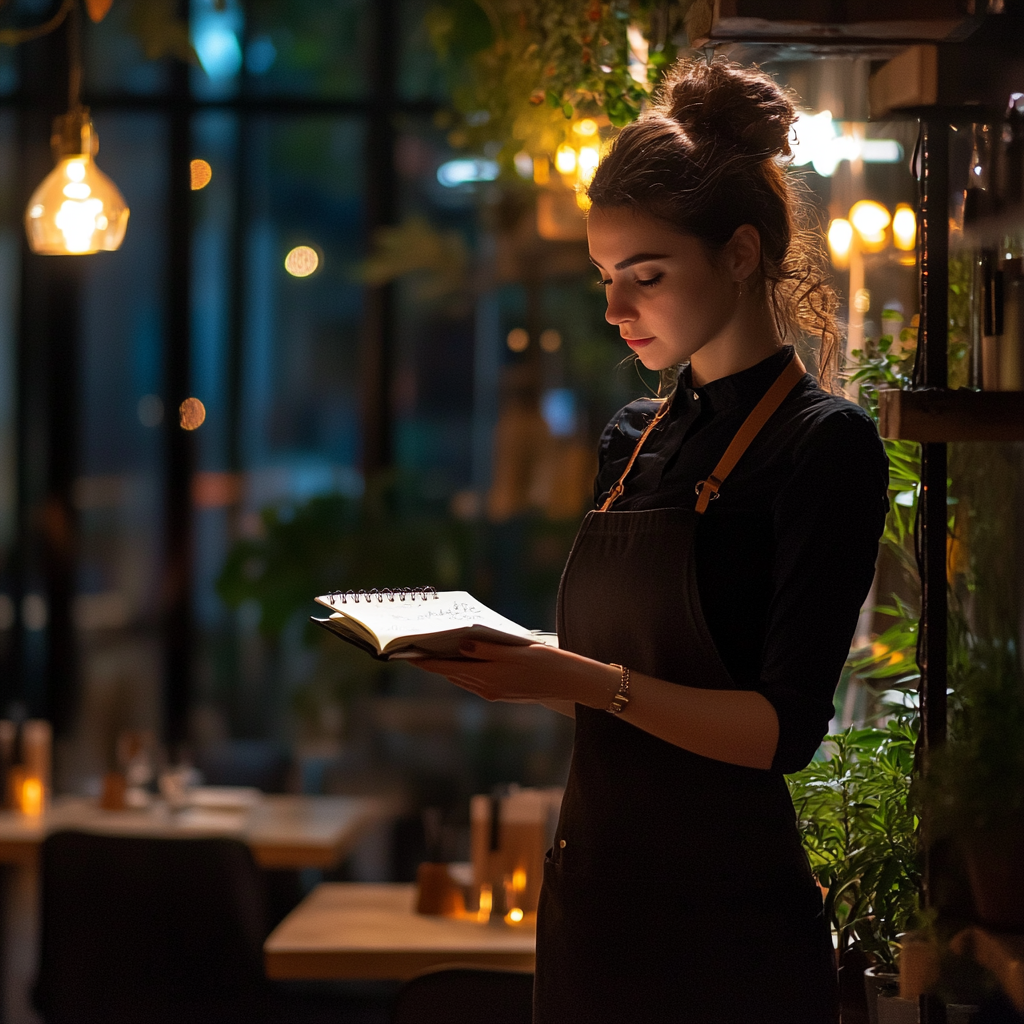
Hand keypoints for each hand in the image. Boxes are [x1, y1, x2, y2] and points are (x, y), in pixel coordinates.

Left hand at [413, 641, 618, 708]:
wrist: (571, 684)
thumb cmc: (548, 662)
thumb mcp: (518, 650)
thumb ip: (488, 648)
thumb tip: (462, 643)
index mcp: (489, 676)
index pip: (447, 667)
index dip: (425, 661)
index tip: (407, 653)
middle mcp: (487, 688)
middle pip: (451, 673)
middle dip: (432, 662)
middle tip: (414, 648)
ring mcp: (494, 692)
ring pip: (461, 678)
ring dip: (445, 667)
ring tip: (430, 652)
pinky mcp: (501, 693)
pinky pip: (473, 681)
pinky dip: (461, 671)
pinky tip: (459, 660)